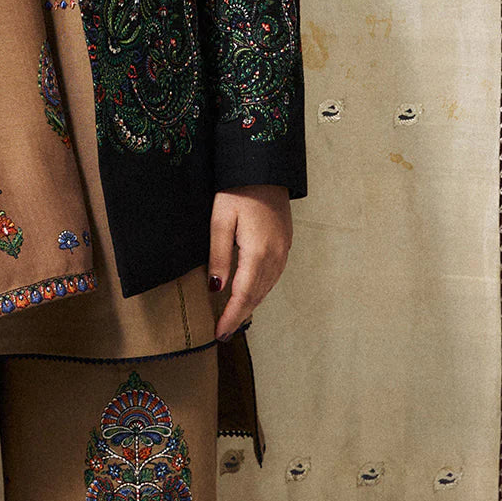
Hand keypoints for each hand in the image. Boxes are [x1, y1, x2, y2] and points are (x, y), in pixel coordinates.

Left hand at [208, 185, 291, 341]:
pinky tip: (250, 293)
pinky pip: (273, 276)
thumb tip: (215, 289)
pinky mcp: (285, 243)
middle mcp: (275, 256)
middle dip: (240, 316)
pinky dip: (260, 290)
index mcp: (258, 253)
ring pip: (266, 288)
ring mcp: (283, 251)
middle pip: (256, 296)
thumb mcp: (221, 220)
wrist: (266, 166)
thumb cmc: (238, 189)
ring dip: (251, 305)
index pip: (243, 295)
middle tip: (223, 333)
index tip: (218, 334)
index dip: (231, 317)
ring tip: (234, 318)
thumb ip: (219, 256)